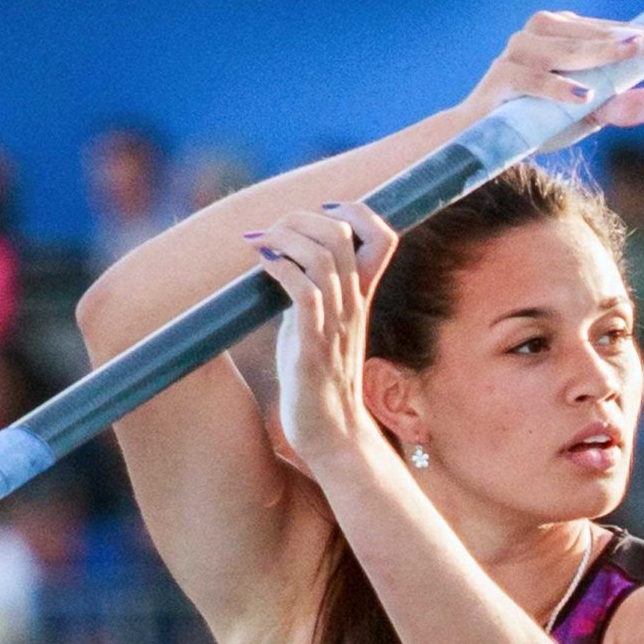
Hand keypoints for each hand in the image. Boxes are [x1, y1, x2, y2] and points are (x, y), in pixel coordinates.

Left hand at [245, 200, 399, 468]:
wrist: (330, 433)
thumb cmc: (317, 380)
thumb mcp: (317, 326)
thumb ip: (310, 293)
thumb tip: (284, 262)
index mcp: (360, 297)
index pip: (383, 237)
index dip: (357, 211)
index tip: (322, 209)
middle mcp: (353, 305)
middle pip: (343, 235)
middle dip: (303, 218)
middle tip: (272, 229)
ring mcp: (335, 324)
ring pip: (324, 257)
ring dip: (286, 238)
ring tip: (260, 242)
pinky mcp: (313, 346)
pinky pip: (304, 292)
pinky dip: (281, 268)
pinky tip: (262, 264)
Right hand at [458, 10, 643, 150]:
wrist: (480, 142)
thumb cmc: (535, 123)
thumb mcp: (586, 116)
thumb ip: (621, 105)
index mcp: (563, 32)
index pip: (613, 30)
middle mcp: (540, 32)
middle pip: (594, 35)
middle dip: (633, 41)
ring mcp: (518, 51)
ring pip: (567, 51)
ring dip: (602, 53)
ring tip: (634, 52)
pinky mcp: (501, 77)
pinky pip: (534, 80)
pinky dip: (558, 88)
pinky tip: (583, 95)